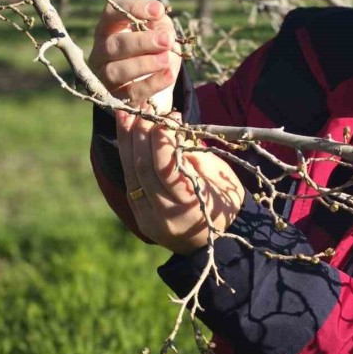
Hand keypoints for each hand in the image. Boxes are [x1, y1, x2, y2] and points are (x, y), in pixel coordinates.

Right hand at [87, 0, 180, 110]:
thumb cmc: (153, 52)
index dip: (133, 9)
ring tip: (167, 58)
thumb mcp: (159, 34)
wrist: (153, 90)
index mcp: (108, 30)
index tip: (159, 10)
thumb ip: (161, 26)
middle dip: (142, 42)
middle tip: (167, 40)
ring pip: (116, 71)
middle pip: (113, 45)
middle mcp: (100, 52)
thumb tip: (163, 27)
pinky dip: (151, 84)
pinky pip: (130, 93)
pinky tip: (169, 75)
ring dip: (144, 64)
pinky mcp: (114, 99)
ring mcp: (104, 77)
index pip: (111, 14)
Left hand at [115, 104, 246, 253]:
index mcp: (190, 207)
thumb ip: (194, 155)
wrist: (214, 243)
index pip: (166, 170)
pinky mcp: (138, 215)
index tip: (167, 117)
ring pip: (130, 174)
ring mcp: (147, 219)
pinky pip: (130, 180)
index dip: (162, 140)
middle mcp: (164, 216)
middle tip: (145, 109)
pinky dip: (128, 155)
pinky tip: (127, 134)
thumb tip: (171, 128)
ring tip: (127, 113)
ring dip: (127, 141)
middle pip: (143, 170)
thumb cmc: (226, 203)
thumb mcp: (220, 178)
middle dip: (142, 135)